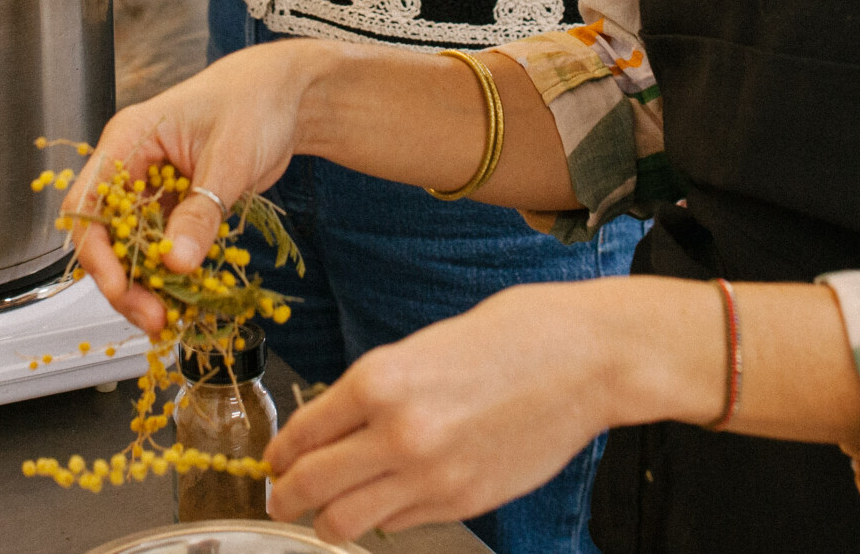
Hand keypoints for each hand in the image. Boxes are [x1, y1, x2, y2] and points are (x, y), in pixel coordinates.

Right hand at [56, 42, 326, 333]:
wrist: (286, 96)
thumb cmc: (254, 101)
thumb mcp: (229, 158)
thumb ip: (201, 211)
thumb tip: (176, 263)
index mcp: (128, 140)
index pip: (89, 203)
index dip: (96, 252)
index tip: (120, 287)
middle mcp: (132, 167)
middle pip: (106, 236)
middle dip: (124, 281)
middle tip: (153, 317)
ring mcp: (153, 189)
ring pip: (133, 249)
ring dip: (148, 285)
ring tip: (171, 319)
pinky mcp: (176, 207)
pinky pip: (164, 249)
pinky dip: (173, 276)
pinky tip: (187, 301)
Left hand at [265, 283, 620, 540]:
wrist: (585, 359)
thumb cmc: (511, 336)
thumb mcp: (422, 348)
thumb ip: (376, 391)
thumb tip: (334, 428)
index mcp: (380, 380)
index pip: (302, 434)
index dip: (280, 454)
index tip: (274, 462)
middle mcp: (398, 433)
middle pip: (312, 487)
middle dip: (285, 496)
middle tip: (280, 497)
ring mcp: (432, 476)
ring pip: (346, 521)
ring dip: (327, 520)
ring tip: (324, 513)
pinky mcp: (464, 502)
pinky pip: (398, 523)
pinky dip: (383, 518)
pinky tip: (387, 500)